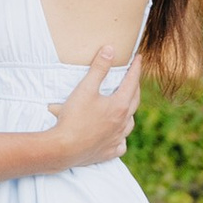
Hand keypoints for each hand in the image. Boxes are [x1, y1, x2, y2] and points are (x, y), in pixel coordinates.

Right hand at [45, 43, 140, 169]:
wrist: (64, 148)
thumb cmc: (74, 117)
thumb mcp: (85, 88)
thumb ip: (99, 68)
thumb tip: (110, 49)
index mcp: (120, 105)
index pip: (132, 81)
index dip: (136, 68)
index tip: (139, 58)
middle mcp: (123, 122)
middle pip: (135, 101)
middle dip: (135, 87)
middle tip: (133, 77)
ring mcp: (117, 139)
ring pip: (130, 124)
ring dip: (130, 112)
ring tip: (126, 106)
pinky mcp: (109, 152)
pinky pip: (121, 144)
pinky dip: (121, 137)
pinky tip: (117, 136)